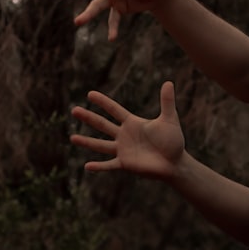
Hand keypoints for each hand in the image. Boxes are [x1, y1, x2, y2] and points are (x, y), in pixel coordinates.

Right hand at [70, 81, 184, 179]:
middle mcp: (124, 135)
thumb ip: (167, 102)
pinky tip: (86, 166)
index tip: (90, 94)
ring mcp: (123, 150)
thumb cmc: (173, 141)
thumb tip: (169, 82)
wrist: (175, 163)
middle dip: (88, 118)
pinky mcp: (126, 164)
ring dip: (87, 142)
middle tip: (74, 110)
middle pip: (102, 124)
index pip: (114, 110)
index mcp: (132, 123)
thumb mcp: (169, 120)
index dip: (103, 102)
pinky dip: (99, 167)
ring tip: (72, 138)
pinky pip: (109, 165)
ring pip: (100, 145)